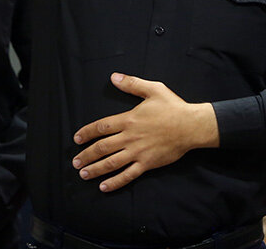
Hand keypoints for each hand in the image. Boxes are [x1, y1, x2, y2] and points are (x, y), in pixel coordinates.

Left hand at [72, 73, 218, 192]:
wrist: (191, 126)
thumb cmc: (173, 107)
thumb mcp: (153, 89)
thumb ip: (132, 84)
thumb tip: (114, 77)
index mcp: (129, 119)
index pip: (102, 127)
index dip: (87, 132)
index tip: (77, 138)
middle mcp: (130, 137)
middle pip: (102, 147)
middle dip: (86, 155)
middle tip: (75, 162)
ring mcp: (138, 152)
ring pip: (111, 163)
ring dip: (95, 169)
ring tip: (83, 174)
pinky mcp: (147, 164)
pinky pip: (128, 175)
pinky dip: (115, 182)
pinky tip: (104, 187)